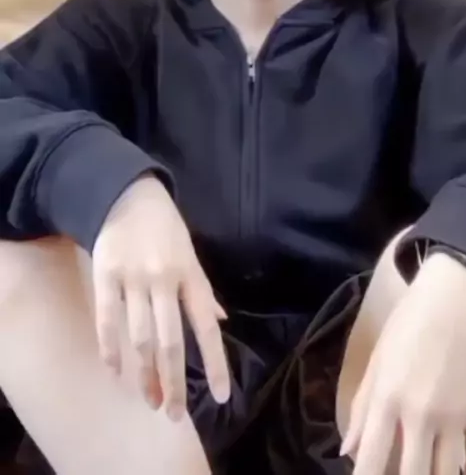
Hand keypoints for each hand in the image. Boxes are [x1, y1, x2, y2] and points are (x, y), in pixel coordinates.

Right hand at [91, 174, 229, 417]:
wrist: (127, 192)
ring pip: (140, 336)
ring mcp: (134, 278)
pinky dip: (110, 347)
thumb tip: (220, 321)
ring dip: (144, 372)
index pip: (206, 327)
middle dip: (173, 381)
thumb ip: (202, 291)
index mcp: (190, 276)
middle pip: (171, 340)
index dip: (215, 363)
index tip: (220, 396)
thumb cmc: (164, 228)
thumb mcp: (190, 255)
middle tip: (172, 413)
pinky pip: (107, 318)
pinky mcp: (105, 274)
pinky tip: (114, 371)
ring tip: (148, 399)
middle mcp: (165, 280)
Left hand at [341, 252, 465, 474]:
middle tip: (400, 474)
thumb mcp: (379, 359)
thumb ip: (363, 406)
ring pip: (446, 473)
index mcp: (388, 398)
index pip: (372, 459)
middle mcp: (420, 414)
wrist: (458, 297)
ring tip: (426, 469)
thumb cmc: (411, 323)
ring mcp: (454, 416)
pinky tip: (465, 473)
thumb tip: (348, 450)